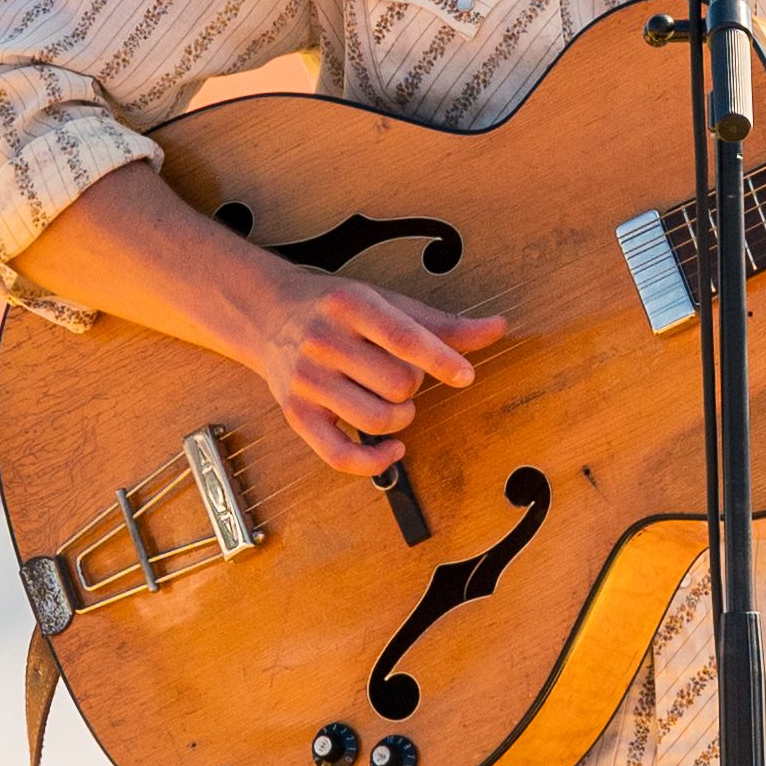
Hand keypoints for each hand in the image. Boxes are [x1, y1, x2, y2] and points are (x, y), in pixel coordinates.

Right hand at [247, 273, 506, 478]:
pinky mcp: (297, 415)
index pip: (402, 338)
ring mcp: (307, 381)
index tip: (465, 376)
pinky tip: (392, 448)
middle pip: (396, 383)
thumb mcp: (387, 304)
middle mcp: (324, 342)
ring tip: (395, 403)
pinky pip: (341, 456)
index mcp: (350, 305)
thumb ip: (442, 324)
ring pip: (377, 419)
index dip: (439, 360)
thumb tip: (497, 328)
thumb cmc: (338, 309)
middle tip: (404, 375)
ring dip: (401, 418)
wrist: (267, 313)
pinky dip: (375, 461)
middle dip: (415, 386)